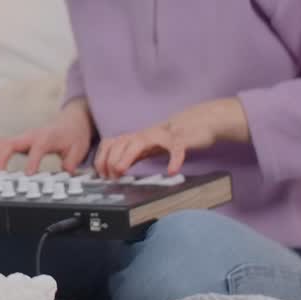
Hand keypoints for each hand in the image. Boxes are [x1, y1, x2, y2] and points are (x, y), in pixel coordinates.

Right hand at [0, 99, 94, 174]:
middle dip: (3, 157)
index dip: (33, 162)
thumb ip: (71, 162)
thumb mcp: (78, 149)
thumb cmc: (74, 135)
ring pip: (2, 143)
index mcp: (45, 138)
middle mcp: (31, 136)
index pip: (37, 150)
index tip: (28, 175)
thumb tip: (66, 173)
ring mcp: (23, 137)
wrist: (72, 121)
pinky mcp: (20, 140)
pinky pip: (1, 141)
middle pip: (12, 144)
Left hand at [94, 98, 248, 178]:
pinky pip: (177, 148)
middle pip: (122, 142)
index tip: (101, 174)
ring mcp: (163, 135)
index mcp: (137, 138)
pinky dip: (174, 159)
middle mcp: (146, 135)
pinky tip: (172, 170)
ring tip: (121, 170)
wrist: (199, 123)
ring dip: (128, 156)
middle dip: (111, 159)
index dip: (102, 158)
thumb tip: (114, 168)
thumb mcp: (148, 148)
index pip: (111, 143)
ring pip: (141, 142)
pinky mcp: (181, 139)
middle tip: (111, 176)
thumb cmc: (172, 137)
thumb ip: (133, 156)